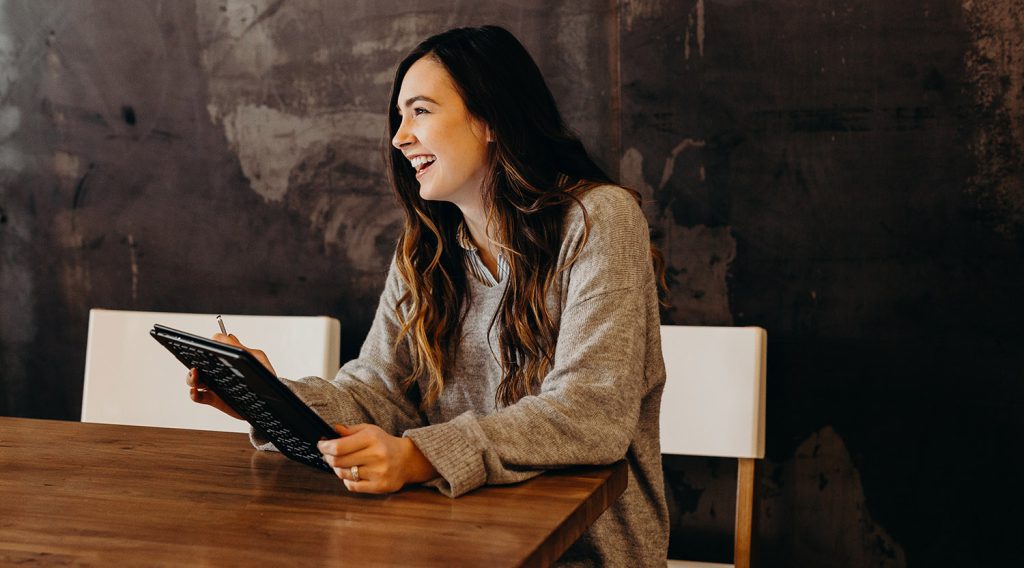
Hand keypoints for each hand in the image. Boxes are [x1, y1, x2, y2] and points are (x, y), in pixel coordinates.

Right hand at [185, 333, 276, 419]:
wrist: (272, 398)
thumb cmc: (265, 374)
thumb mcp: (257, 358)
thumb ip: (241, 348)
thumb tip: (227, 336)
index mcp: (227, 358)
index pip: (211, 349)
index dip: (206, 347)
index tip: (204, 348)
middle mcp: (218, 370)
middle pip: (198, 363)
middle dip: (193, 361)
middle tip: (196, 363)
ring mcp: (215, 384)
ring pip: (195, 379)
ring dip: (191, 377)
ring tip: (195, 375)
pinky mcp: (215, 399)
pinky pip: (199, 396)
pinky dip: (194, 394)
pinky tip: (195, 391)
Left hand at [317, 424, 437, 493]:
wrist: (407, 460)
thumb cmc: (384, 443)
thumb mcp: (369, 431)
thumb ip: (350, 431)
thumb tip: (333, 430)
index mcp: (372, 438)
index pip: (339, 447)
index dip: (325, 447)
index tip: (321, 445)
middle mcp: (376, 455)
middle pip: (338, 461)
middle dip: (328, 458)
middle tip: (327, 455)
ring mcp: (378, 472)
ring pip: (343, 474)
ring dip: (337, 469)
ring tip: (341, 464)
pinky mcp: (380, 486)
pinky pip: (352, 486)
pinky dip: (347, 480)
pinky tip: (352, 473)